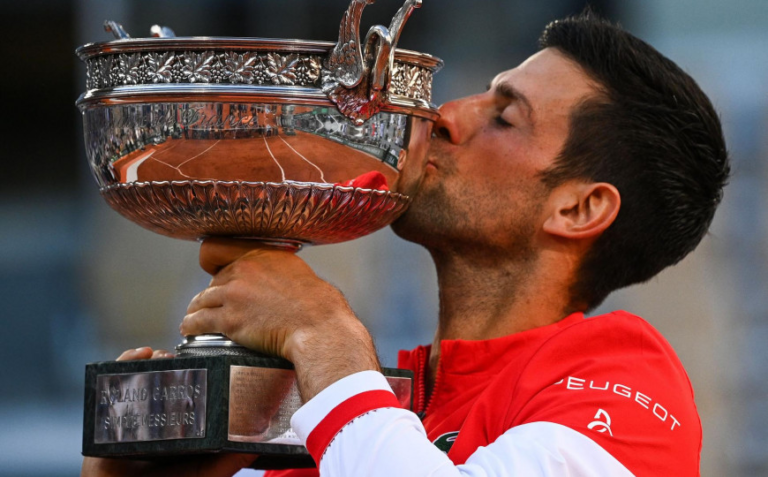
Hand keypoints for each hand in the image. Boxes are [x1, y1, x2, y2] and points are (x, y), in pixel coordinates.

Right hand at [81, 346, 257, 475]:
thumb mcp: (201, 474)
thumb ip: (226, 463)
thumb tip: (255, 446)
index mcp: (176, 426)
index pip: (186, 393)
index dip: (195, 375)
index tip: (206, 360)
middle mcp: (154, 416)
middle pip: (163, 381)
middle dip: (172, 363)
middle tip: (180, 355)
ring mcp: (131, 413)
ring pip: (140, 377)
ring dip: (152, 360)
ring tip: (163, 354)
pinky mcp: (107, 414)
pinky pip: (112, 382)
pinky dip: (124, 363)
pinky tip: (141, 354)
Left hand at [182, 238, 379, 400]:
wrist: (318, 325)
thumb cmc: (315, 302)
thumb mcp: (294, 269)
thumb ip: (274, 267)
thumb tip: (269, 275)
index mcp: (258, 254)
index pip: (217, 250)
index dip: (212, 265)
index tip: (213, 275)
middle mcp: (242, 270)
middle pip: (212, 281)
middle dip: (212, 295)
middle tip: (214, 307)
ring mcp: (234, 295)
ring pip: (201, 301)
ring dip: (196, 310)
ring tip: (193, 319)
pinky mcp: (229, 320)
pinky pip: (198, 321)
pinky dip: (190, 325)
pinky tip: (188, 329)